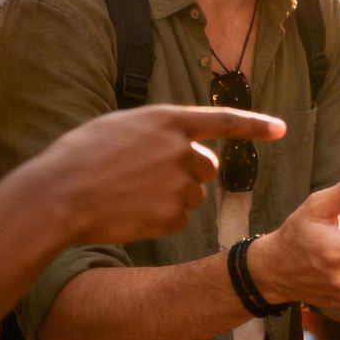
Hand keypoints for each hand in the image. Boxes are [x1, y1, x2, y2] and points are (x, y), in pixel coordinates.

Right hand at [42, 105, 284, 243]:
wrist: (58, 196)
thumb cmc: (79, 157)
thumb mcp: (119, 126)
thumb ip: (157, 131)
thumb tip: (181, 142)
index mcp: (167, 120)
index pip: (224, 120)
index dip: (255, 126)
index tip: (281, 128)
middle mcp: (181, 149)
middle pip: (207, 166)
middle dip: (188, 173)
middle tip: (146, 178)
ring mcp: (178, 184)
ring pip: (192, 195)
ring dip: (171, 197)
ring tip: (131, 195)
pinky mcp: (172, 216)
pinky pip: (178, 219)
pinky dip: (159, 220)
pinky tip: (130, 214)